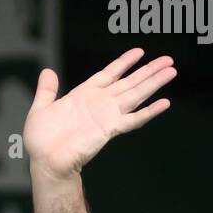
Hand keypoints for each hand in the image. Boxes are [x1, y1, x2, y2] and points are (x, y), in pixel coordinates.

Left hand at [23, 49, 175, 178]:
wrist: (45, 161)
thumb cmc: (41, 140)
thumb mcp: (41, 108)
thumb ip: (47, 90)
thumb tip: (47, 72)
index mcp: (84, 95)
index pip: (109, 74)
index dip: (124, 63)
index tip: (139, 52)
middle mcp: (99, 103)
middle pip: (129, 82)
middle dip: (148, 70)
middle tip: (168, 60)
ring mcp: (106, 115)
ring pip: (136, 95)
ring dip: (154, 83)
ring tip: (171, 71)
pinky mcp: (110, 129)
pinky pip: (133, 119)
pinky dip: (149, 111)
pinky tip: (164, 103)